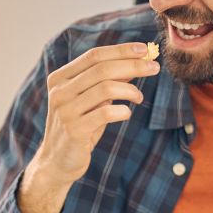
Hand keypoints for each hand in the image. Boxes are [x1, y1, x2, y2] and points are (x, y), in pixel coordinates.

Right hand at [19, 43, 159, 212]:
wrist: (57, 162)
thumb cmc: (78, 128)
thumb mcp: (91, 102)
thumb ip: (107, 82)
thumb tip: (136, 62)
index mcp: (60, 78)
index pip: (94, 56)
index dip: (121, 51)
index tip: (145, 50)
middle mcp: (59, 91)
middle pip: (102, 69)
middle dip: (132, 65)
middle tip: (154, 68)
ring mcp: (65, 111)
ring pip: (105, 88)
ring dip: (130, 90)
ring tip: (139, 98)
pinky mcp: (74, 130)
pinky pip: (106, 113)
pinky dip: (122, 110)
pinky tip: (127, 113)